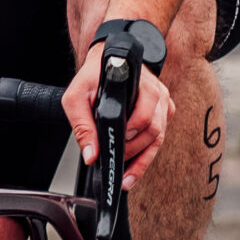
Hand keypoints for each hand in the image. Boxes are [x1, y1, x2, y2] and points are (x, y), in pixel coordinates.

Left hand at [62, 46, 174, 188]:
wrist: (107, 62)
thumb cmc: (93, 77)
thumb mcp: (76, 97)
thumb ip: (82, 126)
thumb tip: (91, 156)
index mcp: (136, 83)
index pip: (144, 114)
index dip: (132, 134)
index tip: (118, 150)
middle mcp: (155, 91)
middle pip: (154, 130)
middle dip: (134, 151)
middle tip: (115, 164)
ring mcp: (162, 101)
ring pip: (159, 137)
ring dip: (142, 159)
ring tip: (126, 177)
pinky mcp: (163, 111)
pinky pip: (160, 137)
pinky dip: (147, 155)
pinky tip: (134, 168)